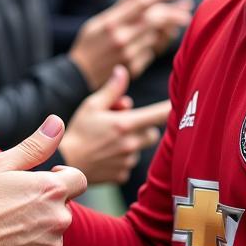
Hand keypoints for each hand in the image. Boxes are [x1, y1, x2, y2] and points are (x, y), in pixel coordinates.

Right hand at [0, 117, 87, 245]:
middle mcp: (58, 219)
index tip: (40, 183)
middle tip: (11, 209)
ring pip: (51, 236)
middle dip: (44, 207)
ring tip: (3, 231)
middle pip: (62, 209)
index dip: (61, 178)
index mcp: (51, 189)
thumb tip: (57, 122)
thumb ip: (35, 145)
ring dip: (36, 233)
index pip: (78, 180)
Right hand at [60, 66, 169, 183]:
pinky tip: (104, 156)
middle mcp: (130, 144)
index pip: (158, 115)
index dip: (172, 109)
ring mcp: (126, 161)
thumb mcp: (91, 106)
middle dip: (142, 128)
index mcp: (124, 124)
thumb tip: (122, 70)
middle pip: (151, 134)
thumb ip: (111, 89)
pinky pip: (128, 165)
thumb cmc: (76, 131)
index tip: (182, 105)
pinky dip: (120, 160)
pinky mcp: (121, 175)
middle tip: (123, 125)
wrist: (62, 164)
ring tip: (107, 142)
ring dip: (130, 144)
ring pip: (138, 150)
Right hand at [69, 0, 192, 88]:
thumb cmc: (93, 40)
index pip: (140, 3)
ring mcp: (127, 55)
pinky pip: (152, 53)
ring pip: (156, 37)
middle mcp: (119, 37)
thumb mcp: (105, 16)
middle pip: (154, 20)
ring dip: (169, 28)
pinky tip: (158, 39)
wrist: (79, 74)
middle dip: (173, 13)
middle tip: (187, 9)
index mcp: (111, 21)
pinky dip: (157, 44)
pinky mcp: (133, 69)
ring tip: (178, 21)